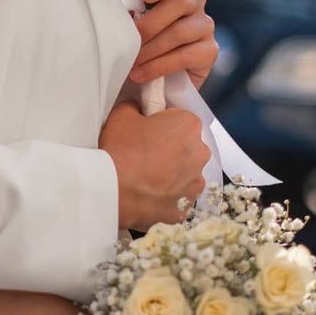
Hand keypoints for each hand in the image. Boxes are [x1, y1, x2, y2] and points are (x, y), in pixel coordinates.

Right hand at [98, 101, 208, 230]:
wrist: (115, 192)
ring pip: (186, 173)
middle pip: (187, 146)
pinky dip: (168, 196)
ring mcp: (196, 183)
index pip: (180, 119)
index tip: (148, 131)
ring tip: (146, 177)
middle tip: (145, 153)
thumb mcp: (122, 114)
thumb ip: (136, 106)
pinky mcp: (187, 208)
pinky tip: (149, 194)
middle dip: (171, 148)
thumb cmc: (122, 149)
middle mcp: (200, 153)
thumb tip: (139, 110)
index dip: (163, 124)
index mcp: (189, 125)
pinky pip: (179, 197)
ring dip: (172, 173)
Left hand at [130, 0, 217, 89]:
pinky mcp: (209, 51)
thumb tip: (117, 6)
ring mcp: (205, 26)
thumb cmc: (139, 40)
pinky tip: (140, 73)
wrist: (152, 80)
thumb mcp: (132, 19)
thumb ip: (131, 6)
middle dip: (151, 22)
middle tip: (130, 37)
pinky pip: (185, 56)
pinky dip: (158, 66)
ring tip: (132, 61)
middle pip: (182, 0)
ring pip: (181, 30)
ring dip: (151, 48)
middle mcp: (196, 2)